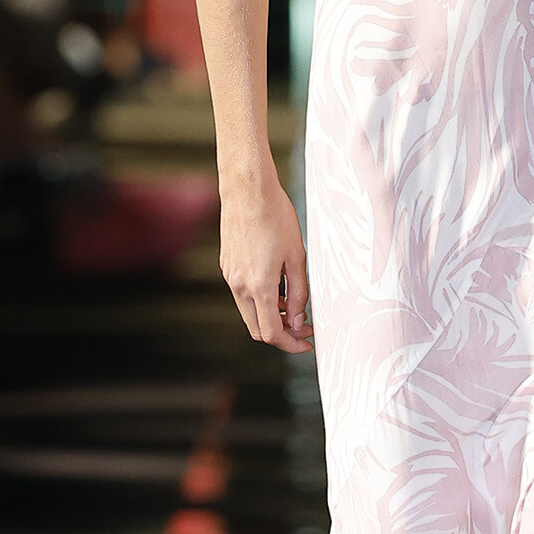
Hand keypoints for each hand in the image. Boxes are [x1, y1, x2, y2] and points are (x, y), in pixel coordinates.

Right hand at [219, 175, 311, 352]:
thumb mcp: (297, 257)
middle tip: (304, 326)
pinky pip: (242, 295)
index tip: (307, 343)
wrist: (248, 190)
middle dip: (282, 333)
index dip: (291, 344)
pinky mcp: (226, 266)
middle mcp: (239, 286)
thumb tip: (297, 321)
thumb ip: (297, 293)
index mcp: (258, 287)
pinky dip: (259, 300)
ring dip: (270, 316)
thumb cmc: (276, 218)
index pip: (272, 333)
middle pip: (257, 329)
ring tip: (293, 304)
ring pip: (249, 313)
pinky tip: (277, 286)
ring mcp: (229, 276)